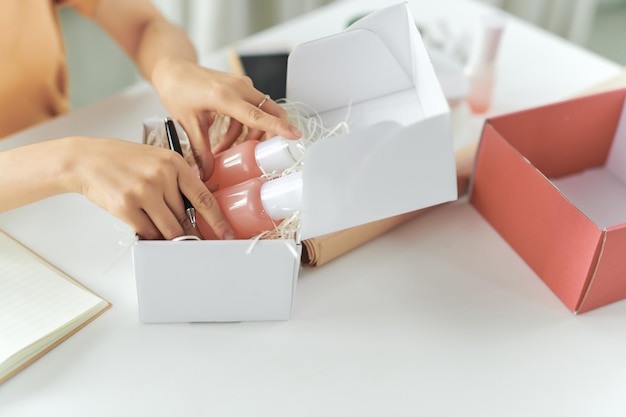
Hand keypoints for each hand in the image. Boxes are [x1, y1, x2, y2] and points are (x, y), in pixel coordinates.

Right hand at [66, 136, 233, 239]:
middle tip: (188, 236)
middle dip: (186, 230)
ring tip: (160, 227)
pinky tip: (143, 224)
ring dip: (168, 236)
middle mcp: (162, 176)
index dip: (218, 220)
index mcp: (174, 163)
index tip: (227, 234)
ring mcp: (144, 191)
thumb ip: (180, 180)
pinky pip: (148, 232)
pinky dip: (150, 234)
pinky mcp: (126, 206)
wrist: (86, 159)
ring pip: (169, 229)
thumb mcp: (158, 160)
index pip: (204, 197)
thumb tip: (206, 199)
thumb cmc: (123, 160)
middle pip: (185, 218)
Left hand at [151, 57, 301, 179]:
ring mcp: (242, 85)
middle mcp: (238, 87)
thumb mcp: (187, 123)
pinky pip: (252, 110)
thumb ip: (201, 150)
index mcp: (224, 96)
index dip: (277, 127)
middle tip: (259, 154)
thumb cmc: (178, 89)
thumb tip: (207, 173)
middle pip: (269, 112)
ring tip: (227, 149)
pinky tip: (227, 139)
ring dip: (249, 135)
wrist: (173, 69)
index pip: (257, 115)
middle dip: (267, 135)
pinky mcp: (241, 87)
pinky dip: (243, 127)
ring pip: (261, 114)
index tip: (295, 135)